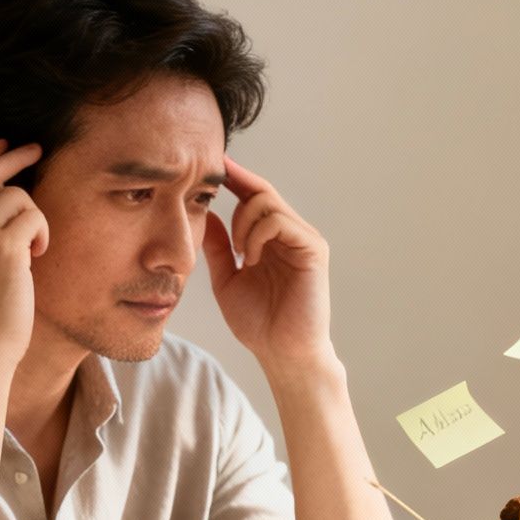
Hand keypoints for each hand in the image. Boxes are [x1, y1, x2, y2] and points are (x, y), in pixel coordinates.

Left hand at [200, 157, 333, 375]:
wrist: (281, 353)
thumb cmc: (259, 323)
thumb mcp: (226, 279)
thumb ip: (219, 248)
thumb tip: (206, 214)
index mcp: (272, 238)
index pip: (254, 196)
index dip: (234, 178)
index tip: (210, 166)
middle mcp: (291, 233)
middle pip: (261, 190)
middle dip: (234, 193)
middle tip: (216, 213)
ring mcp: (304, 239)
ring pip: (268, 201)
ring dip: (243, 223)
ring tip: (239, 254)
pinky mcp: (313, 249)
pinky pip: (281, 221)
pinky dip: (258, 234)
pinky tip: (250, 258)